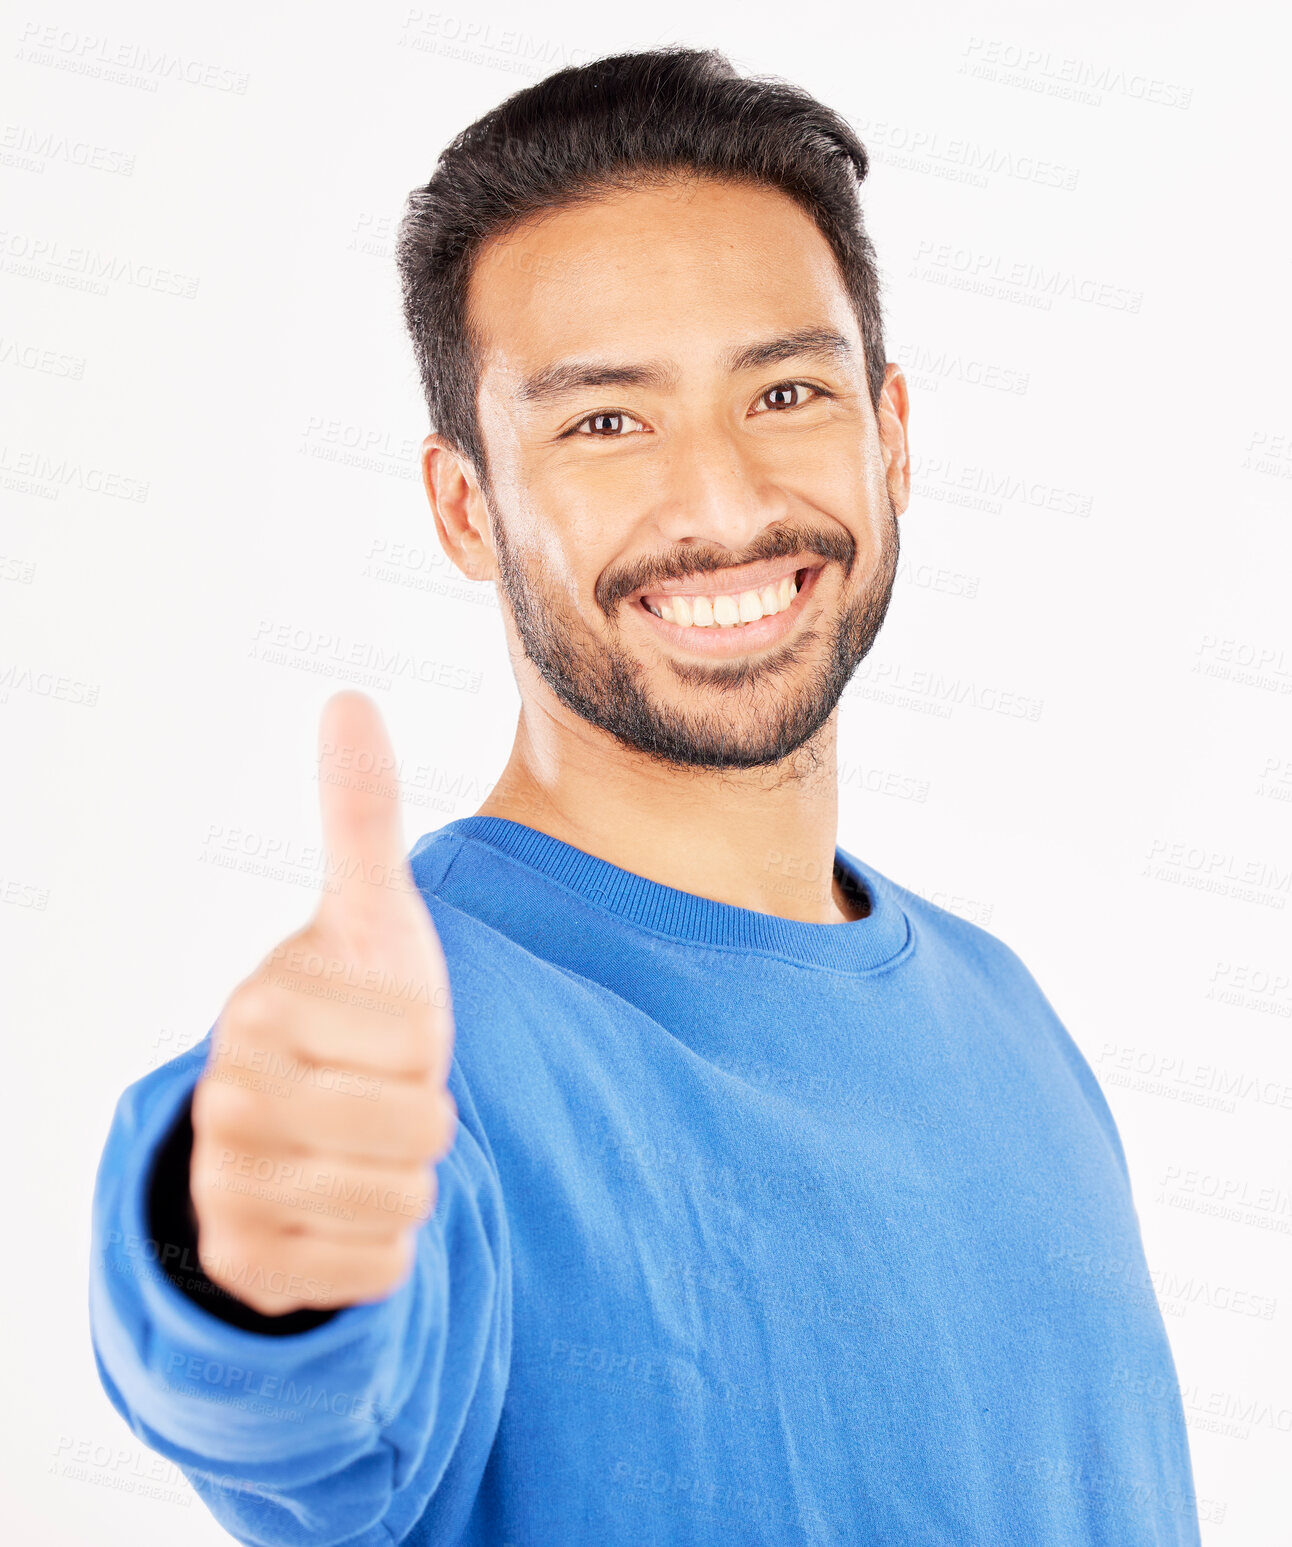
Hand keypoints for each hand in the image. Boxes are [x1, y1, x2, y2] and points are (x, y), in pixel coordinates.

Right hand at [189, 692, 456, 1315]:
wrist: (303, 1123)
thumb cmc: (353, 1010)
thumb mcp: (369, 917)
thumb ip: (360, 815)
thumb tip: (347, 699)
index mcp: (262, 1007)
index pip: (419, 1041)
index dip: (426, 1039)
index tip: (379, 1030)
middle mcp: (228, 1097)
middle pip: (416, 1126)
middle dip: (423, 1112)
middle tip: (377, 1093)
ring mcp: (228, 1186)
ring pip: (401, 1200)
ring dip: (408, 1176)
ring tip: (365, 1146)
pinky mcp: (248, 1264)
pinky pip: (379, 1268)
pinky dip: (386, 1243)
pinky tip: (345, 1206)